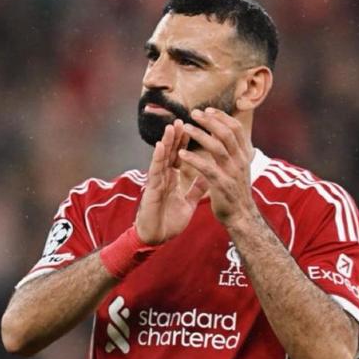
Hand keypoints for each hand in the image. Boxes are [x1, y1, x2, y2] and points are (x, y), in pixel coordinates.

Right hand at [135, 120, 208, 244]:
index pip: (178, 157)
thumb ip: (195, 189)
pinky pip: (155, 172)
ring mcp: (156, 182)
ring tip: (172, 127)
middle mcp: (162, 178)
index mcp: (171, 179)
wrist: (156, 239)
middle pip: (170, 153)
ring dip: (167, 142)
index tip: (192, 128)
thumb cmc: (168, 222)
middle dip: (176, 137)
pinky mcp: (151, 190)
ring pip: (162, 158)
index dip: (184, 143)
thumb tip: (207, 177)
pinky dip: (158, 158)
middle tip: (182, 120)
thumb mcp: (187, 203)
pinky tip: (161, 146)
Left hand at [179, 108, 256, 224]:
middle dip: (210, 120)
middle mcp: (240, 161)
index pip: (236, 128)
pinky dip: (194, 159)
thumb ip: (232, 151)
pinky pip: (207, 168)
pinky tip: (182, 154)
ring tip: (185, 128)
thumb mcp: (238, 167)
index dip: (222, 117)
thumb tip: (223, 132)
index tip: (208, 110)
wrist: (241, 216)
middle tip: (193, 113)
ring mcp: (232, 172)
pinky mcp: (222, 185)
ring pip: (217, 147)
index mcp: (244, 155)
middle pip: (227, 133)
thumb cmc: (235, 191)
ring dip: (200, 135)